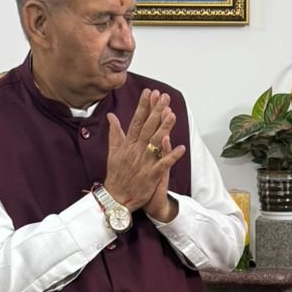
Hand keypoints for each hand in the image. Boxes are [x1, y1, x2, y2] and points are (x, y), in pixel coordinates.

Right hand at [103, 89, 186, 212]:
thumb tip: (111, 116)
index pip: (136, 121)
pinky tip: (180, 147)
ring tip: (172, 114)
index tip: (149, 93)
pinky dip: (171, 156)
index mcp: (127, 145)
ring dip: (165, 128)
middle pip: (148, 127)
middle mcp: (135, 151)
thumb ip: (114, 133)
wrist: (115, 199)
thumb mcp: (112, 152)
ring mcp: (143, 163)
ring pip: (155, 142)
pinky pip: (163, 164)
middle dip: (156, 111)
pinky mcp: (150, 176)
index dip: (143, 106)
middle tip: (165, 97)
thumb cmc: (116, 176)